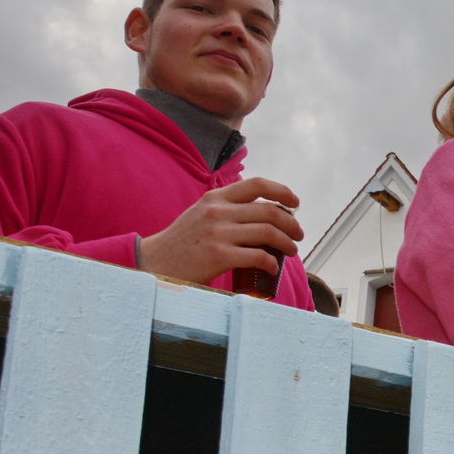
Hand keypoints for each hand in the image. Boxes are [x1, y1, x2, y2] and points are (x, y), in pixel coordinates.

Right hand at [138, 177, 302, 284]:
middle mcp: (218, 211)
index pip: (257, 185)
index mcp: (216, 197)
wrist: (155, 262)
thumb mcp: (202, 213)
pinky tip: (273, 268)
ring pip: (269, 233)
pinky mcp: (219, 256)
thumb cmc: (183, 241)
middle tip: (298, 235)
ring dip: (287, 244)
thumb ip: (226, 208)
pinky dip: (272, 263)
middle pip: (270, 212)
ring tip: (291, 251)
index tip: (295, 203)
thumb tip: (262, 212)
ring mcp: (218, 233)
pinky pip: (258, 257)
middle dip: (292, 224)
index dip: (282, 191)